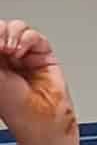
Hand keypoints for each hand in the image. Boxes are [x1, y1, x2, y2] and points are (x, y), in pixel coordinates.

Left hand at [0, 21, 75, 144]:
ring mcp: (26, 54)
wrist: (39, 117)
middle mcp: (7, 56)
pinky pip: (35, 36)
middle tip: (1, 47)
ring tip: (11, 50)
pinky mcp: (44, 55)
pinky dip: (28, 40)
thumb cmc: (13, 105)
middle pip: (3, 28)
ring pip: (18, 28)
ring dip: (14, 35)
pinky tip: (22, 52)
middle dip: (2, 32)